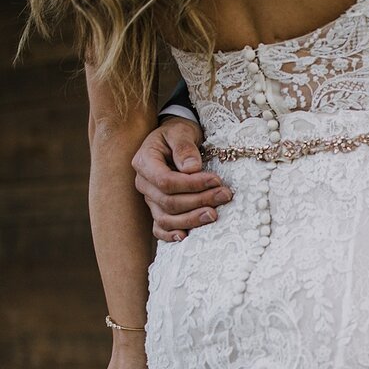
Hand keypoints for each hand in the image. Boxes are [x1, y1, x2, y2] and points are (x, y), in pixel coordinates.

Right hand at [131, 116, 231, 241]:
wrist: (175, 139)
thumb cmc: (179, 133)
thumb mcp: (181, 132)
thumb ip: (184, 147)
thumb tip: (192, 169)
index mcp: (145, 162)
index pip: (165, 181)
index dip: (192, 185)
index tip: (216, 180)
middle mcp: (144, 183)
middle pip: (169, 202)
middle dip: (199, 201)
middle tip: (224, 195)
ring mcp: (150, 199)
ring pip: (165, 218)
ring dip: (191, 220)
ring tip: (215, 215)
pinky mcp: (158, 209)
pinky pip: (159, 228)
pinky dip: (170, 235)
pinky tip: (186, 236)